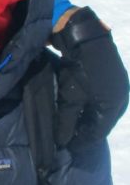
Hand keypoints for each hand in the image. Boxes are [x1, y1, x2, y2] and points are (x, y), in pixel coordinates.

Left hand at [51, 7, 128, 145]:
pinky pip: (101, 99)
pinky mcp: (112, 76)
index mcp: (114, 106)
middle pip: (101, 122)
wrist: (84, 37)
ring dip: (86, 117)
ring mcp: (118, 86)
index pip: (98, 132)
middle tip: (65, 135)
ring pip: (101, 110)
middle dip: (84, 130)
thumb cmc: (78, 71)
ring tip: (69, 123)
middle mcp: (121, 98)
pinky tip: (77, 106)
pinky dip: (89, 105)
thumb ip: (66, 122)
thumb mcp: (69, 99)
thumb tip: (62, 141)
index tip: (66, 146)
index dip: (81, 141)